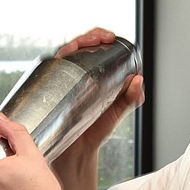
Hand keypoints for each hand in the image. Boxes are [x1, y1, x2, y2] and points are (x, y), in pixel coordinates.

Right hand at [55, 28, 144, 153]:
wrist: (76, 153)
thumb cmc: (93, 132)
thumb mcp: (117, 113)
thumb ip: (130, 99)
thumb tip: (138, 80)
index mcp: (91, 77)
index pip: (92, 49)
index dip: (99, 37)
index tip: (109, 37)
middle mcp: (74, 76)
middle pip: (78, 46)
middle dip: (90, 36)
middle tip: (102, 38)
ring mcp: (61, 82)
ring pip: (64, 53)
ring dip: (76, 42)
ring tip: (89, 42)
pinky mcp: (50, 89)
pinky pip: (50, 69)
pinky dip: (58, 58)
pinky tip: (66, 54)